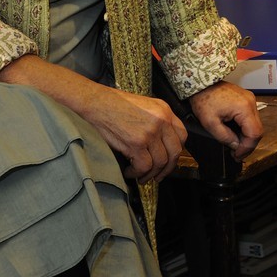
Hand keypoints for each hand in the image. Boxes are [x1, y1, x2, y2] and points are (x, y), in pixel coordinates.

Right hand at [0, 54, 186, 183]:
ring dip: (150, 173)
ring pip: (160, 162)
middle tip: (156, 174)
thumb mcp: (143, 106)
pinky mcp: (136, 143)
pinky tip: (129, 171)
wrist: (94, 102)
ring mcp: (150, 132)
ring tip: (139, 175)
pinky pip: (145, 167)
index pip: (182, 135)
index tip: (168, 160)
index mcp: (164, 109)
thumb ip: (156, 121)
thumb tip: (161, 145)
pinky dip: (137, 173)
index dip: (176, 151)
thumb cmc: (113, 105)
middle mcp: (161, 120)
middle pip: (175, 152)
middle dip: (166, 168)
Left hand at [187, 81, 263, 159]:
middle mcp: (251, 102)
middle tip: (236, 154)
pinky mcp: (246, 100)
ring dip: (246, 137)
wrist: (201, 83)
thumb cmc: (204, 99)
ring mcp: (250, 100)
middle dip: (247, 144)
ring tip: (235, 145)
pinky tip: (236, 134)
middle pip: (258, 130)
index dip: (247, 148)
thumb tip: (236, 146)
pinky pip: (250, 118)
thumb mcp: (211, 123)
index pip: (254, 133)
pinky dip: (245, 128)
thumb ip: (225, 137)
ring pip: (255, 125)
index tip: (237, 155)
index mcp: (244, 107)